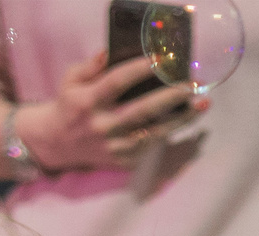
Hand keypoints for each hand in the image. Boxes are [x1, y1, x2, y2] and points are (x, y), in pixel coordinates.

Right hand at [14, 51, 202, 171]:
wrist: (57, 144)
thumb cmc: (70, 105)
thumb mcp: (71, 79)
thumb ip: (91, 65)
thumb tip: (112, 51)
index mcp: (87, 102)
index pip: (117, 82)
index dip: (140, 70)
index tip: (162, 58)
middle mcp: (102, 127)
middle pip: (142, 111)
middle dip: (170, 97)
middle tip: (192, 84)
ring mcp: (114, 147)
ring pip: (154, 133)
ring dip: (181, 119)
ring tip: (202, 103)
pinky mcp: (123, 161)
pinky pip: (151, 146)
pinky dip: (170, 131)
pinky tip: (186, 118)